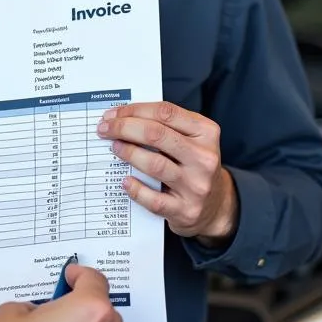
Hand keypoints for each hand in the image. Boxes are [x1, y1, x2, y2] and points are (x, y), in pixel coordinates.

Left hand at [97, 101, 237, 244]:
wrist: (217, 206)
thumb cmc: (193, 165)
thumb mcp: (191, 139)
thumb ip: (165, 126)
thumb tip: (122, 117)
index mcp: (206, 133)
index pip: (165, 112)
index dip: (134, 110)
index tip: (113, 114)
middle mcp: (204, 158)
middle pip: (157, 135)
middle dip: (124, 128)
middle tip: (105, 128)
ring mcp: (196, 186)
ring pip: (155, 164)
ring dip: (128, 153)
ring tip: (114, 148)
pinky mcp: (186, 210)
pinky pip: (154, 199)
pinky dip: (136, 189)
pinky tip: (125, 181)